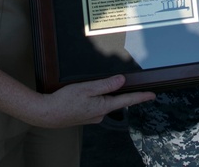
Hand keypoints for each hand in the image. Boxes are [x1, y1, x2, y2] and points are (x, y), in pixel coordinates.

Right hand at [23, 75, 153, 127]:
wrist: (45, 114)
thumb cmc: (63, 101)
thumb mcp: (86, 89)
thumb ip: (105, 85)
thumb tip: (121, 80)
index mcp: (103, 107)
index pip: (127, 101)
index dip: (141, 97)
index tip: (153, 95)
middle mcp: (100, 114)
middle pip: (116, 101)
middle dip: (121, 92)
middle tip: (130, 83)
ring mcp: (92, 116)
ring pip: (105, 102)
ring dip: (107, 94)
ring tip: (105, 85)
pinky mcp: (85, 116)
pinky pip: (97, 105)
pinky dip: (98, 98)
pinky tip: (90, 93)